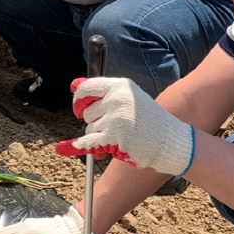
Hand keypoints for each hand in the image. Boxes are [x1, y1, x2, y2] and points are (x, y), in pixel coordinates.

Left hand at [56, 77, 194, 175]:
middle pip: (87, 112)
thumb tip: (73, 84)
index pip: (87, 87)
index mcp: (120, 86)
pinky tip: (62, 148)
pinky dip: (75, 146)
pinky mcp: (114, 136)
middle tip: (114, 128)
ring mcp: (115, 117)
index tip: (79, 108)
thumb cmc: (150, 123)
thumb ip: (102, 94)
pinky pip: (88, 142)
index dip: (79, 99)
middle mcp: (116, 98)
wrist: (171, 141)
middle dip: (95, 122)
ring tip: (122, 137)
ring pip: (90, 129)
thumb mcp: (129, 100)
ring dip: (100, 136)